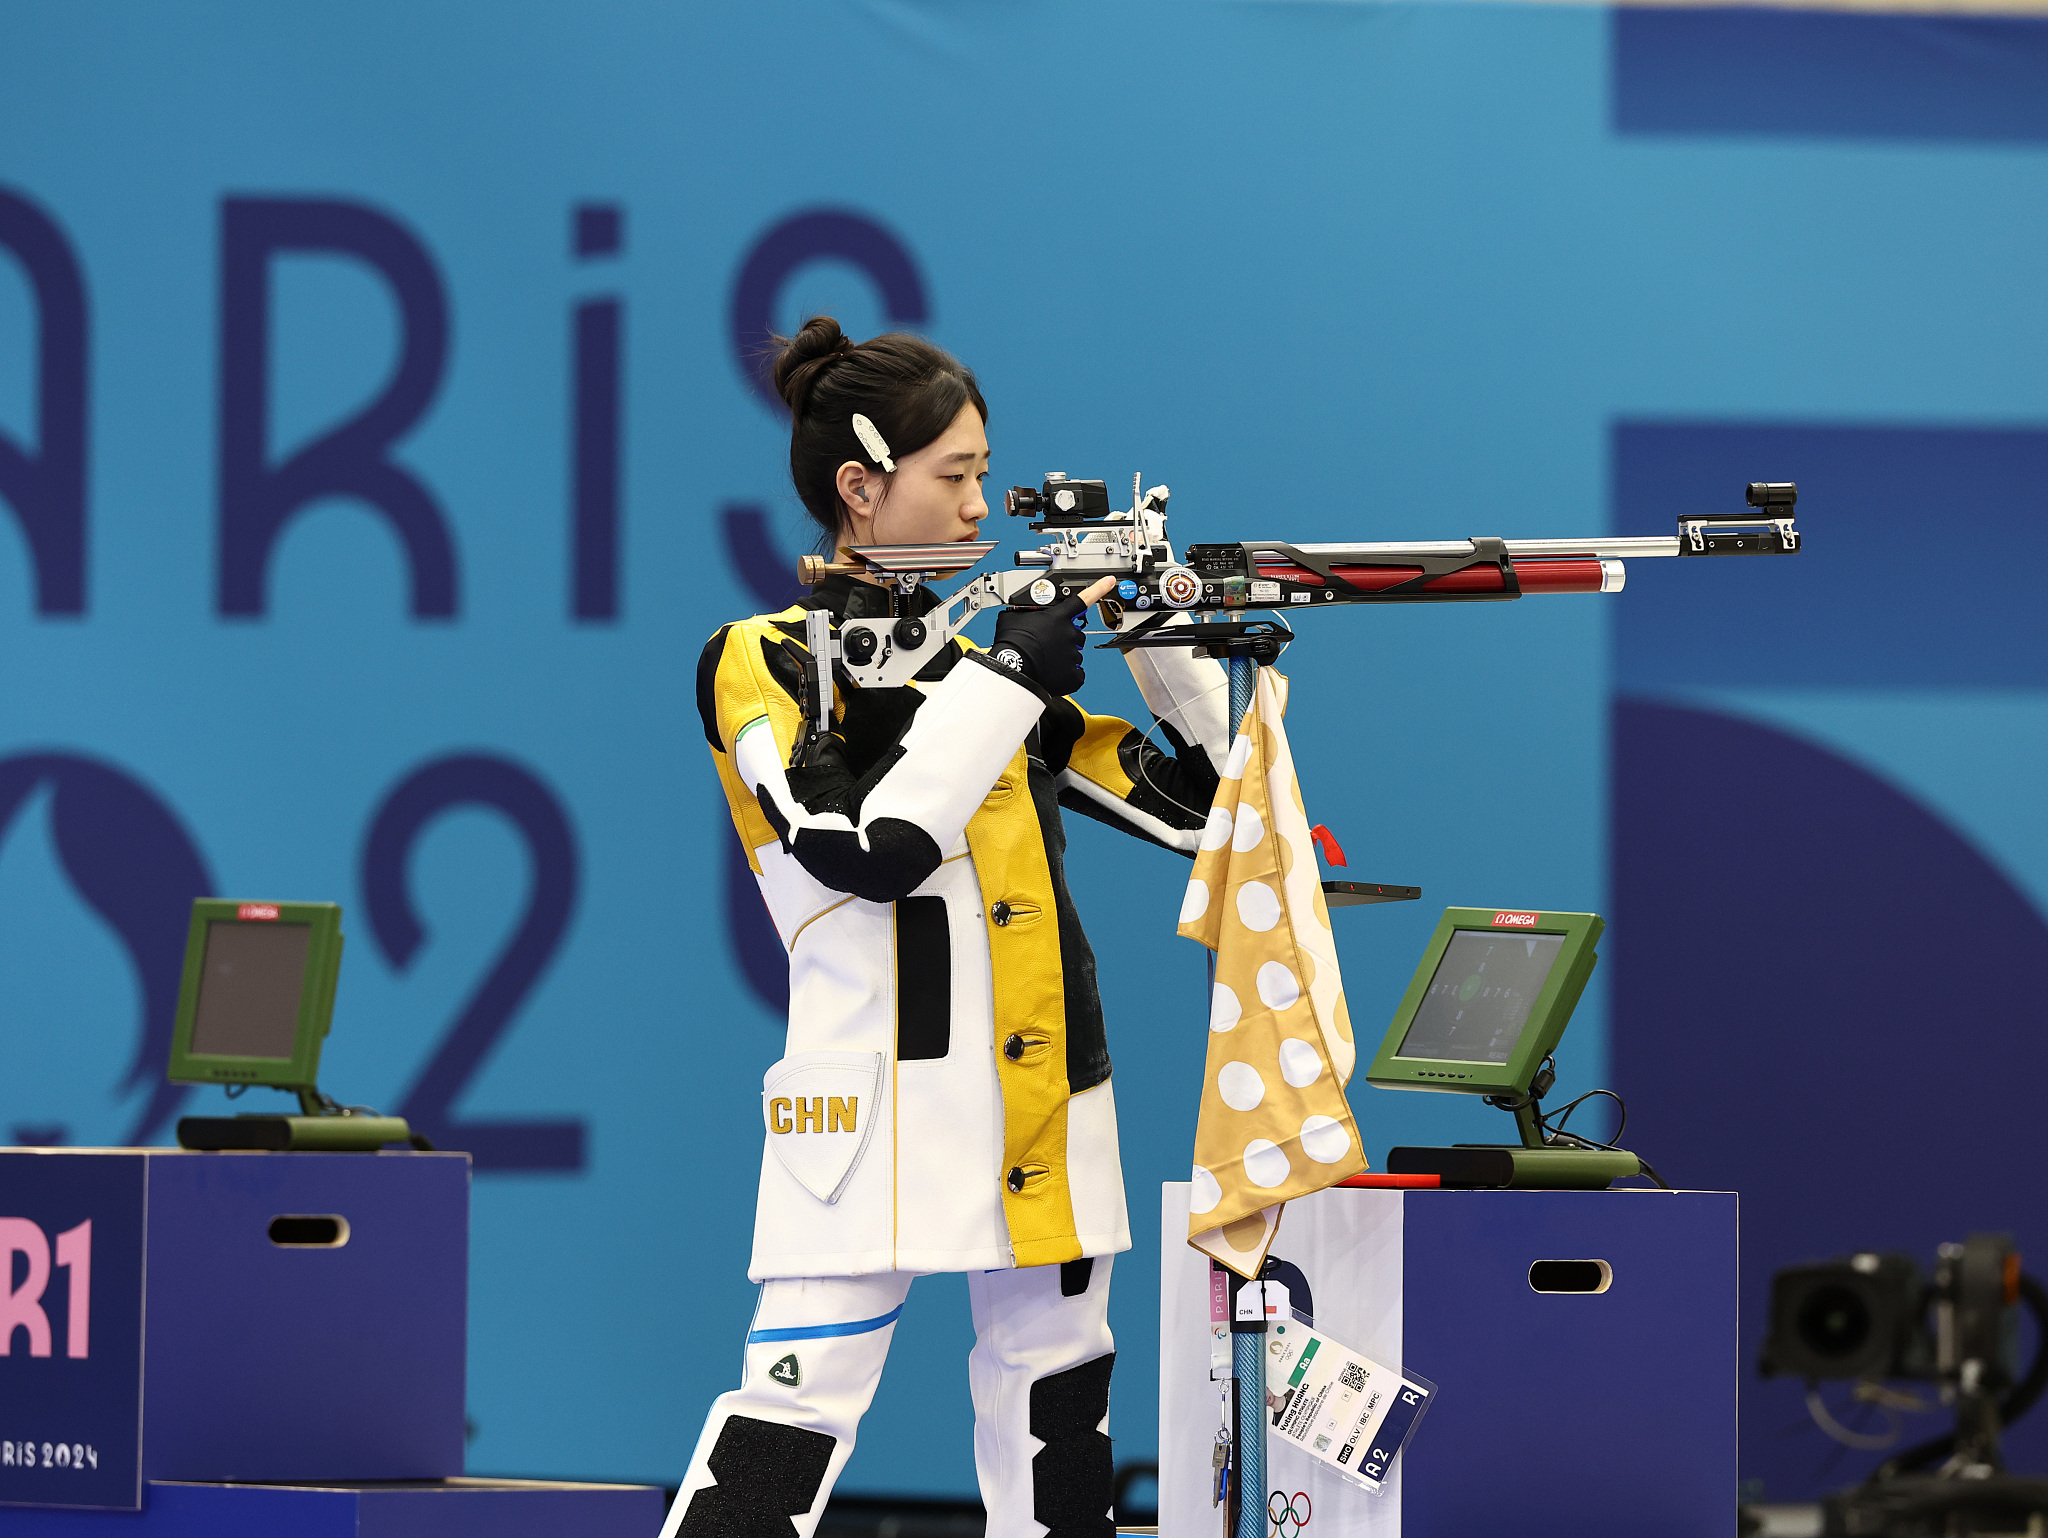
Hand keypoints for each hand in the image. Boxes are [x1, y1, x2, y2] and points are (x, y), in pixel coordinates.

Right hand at [989, 577, 1116, 696]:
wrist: (1012, 669)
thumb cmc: (1011, 643)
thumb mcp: (1013, 616)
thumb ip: (1023, 612)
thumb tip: (1017, 611)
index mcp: (1058, 617)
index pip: (1083, 599)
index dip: (1099, 589)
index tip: (1110, 581)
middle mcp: (1070, 633)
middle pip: (1076, 633)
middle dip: (1065, 638)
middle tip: (1047, 645)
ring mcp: (1073, 654)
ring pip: (1075, 654)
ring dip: (1064, 656)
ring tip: (1045, 660)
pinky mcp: (1073, 674)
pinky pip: (1076, 674)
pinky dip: (1067, 675)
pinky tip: (1053, 673)